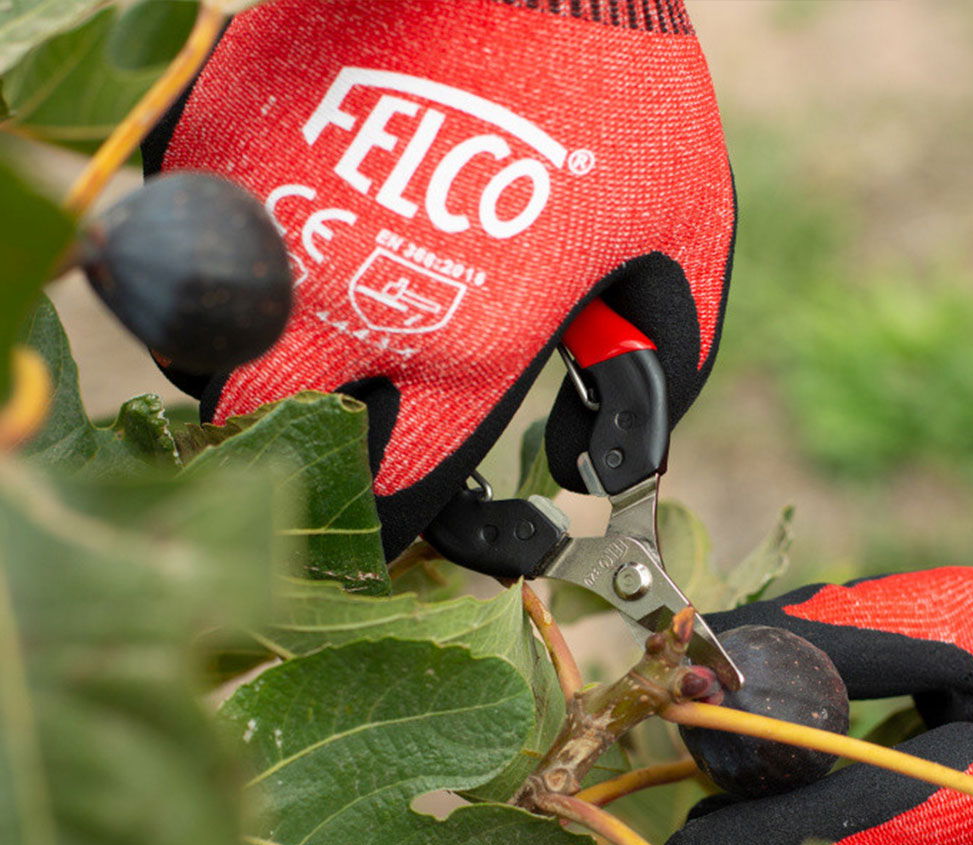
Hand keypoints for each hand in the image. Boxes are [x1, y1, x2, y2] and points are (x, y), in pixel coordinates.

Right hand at [145, 0, 733, 554]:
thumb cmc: (619, 85)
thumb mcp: (686, 234)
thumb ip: (661, 368)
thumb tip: (588, 468)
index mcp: (466, 346)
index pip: (394, 501)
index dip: (405, 536)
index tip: (421, 519)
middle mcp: (352, 306)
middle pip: (280, 447)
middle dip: (312, 464)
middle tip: (354, 438)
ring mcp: (276, 225)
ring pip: (215, 363)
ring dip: (260, 380)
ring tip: (321, 352)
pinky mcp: (223, 145)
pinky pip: (192, 260)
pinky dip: (227, 284)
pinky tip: (292, 261)